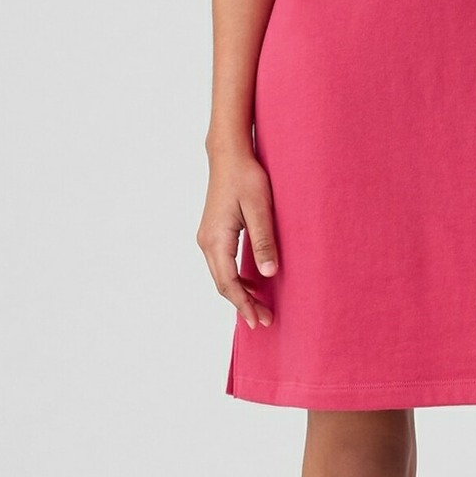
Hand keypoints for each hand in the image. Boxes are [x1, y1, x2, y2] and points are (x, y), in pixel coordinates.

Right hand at [198, 140, 278, 328]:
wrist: (228, 155)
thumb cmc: (245, 177)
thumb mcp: (260, 209)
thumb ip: (263, 241)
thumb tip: (269, 273)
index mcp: (216, 239)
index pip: (229, 283)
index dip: (244, 304)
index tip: (260, 319)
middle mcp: (206, 242)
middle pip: (222, 284)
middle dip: (243, 305)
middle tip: (264, 321)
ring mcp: (207, 238)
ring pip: (221, 276)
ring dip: (239, 294)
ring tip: (259, 308)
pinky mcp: (213, 233)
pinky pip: (222, 265)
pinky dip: (235, 280)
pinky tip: (252, 285)